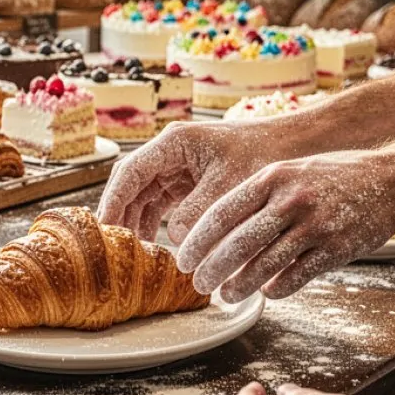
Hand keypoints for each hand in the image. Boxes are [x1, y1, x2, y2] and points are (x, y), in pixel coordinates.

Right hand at [98, 121, 301, 244]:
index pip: (130, 172)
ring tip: (130, 252)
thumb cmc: (261, 155)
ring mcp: (176, 167)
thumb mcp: (229, 185)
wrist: (289, 146)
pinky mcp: (187, 181)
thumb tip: (173, 238)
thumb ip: (199, 210)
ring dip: (136, 221)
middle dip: (120, 213)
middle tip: (112, 246)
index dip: (114, 200)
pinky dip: (155, 223)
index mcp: (173, 143)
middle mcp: (169, 152)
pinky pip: (161, 203)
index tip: (104, 228)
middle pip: (131, 184)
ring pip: (143, 195)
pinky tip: (153, 245)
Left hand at [177, 149, 394, 301]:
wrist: (393, 179)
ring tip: (226, 295)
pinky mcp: (336, 249)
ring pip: (264, 266)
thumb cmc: (336, 175)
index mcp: (272, 177)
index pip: (221, 213)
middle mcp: (291, 200)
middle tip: (199, 284)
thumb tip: (218, 228)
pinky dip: (277, 289)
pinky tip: (267, 293)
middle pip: (237, 244)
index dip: (198, 241)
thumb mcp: (290, 170)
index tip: (183, 259)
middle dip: (211, 269)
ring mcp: (315, 226)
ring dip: (239, 286)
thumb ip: (258, 194)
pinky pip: (296, 277)